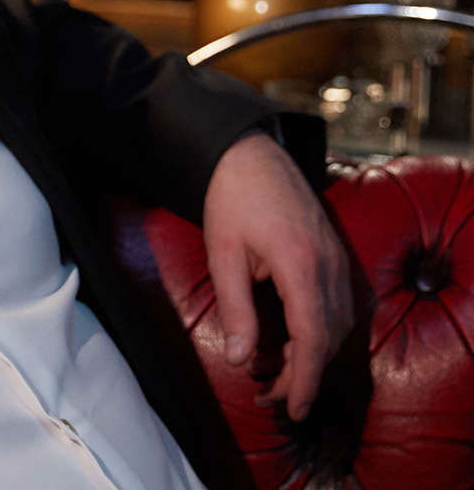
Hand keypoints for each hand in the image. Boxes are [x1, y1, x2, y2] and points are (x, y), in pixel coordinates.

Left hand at [201, 133, 352, 419]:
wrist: (249, 154)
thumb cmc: (231, 199)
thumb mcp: (224, 255)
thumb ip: (236, 309)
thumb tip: (243, 360)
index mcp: (301, 265)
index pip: (313, 338)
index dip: (306, 379)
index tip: (294, 409)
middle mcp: (329, 266)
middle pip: (328, 338)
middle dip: (303, 375)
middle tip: (271, 399)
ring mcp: (337, 260)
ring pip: (337, 325)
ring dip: (312, 356)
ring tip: (277, 377)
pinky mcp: (335, 256)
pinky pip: (338, 306)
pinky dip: (320, 332)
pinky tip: (295, 343)